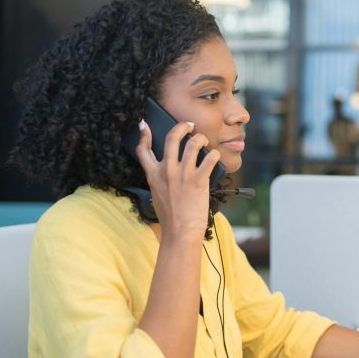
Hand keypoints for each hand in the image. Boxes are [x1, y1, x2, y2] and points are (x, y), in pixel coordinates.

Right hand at [135, 120, 221, 239]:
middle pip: (172, 138)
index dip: (144, 134)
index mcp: (153, 175)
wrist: (180, 232)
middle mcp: (166, 171)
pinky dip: (214, 155)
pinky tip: (215, 156)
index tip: (145, 125)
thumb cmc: (171, 218)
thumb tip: (166, 171)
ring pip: (193, 143)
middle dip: (182, 127)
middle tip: (190, 126)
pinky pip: (209, 158)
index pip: (143, 150)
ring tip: (204, 141)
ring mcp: (183, 175)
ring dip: (201, 138)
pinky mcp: (199, 180)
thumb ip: (160, 180)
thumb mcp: (157, 195)